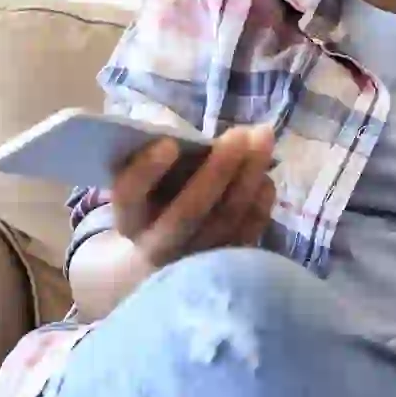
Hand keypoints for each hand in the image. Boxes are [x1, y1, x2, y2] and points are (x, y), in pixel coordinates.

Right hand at [108, 125, 275, 268]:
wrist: (169, 252)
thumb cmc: (158, 201)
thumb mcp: (148, 180)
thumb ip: (160, 158)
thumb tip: (187, 135)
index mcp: (130, 219)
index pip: (129, 197)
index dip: (146, 171)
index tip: (168, 143)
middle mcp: (158, 246)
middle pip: (188, 212)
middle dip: (217, 170)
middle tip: (239, 134)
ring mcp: (195, 260)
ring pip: (225, 220)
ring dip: (248, 177)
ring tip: (263, 138)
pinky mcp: (224, 263)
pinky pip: (248, 233)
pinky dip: (261, 202)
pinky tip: (266, 174)